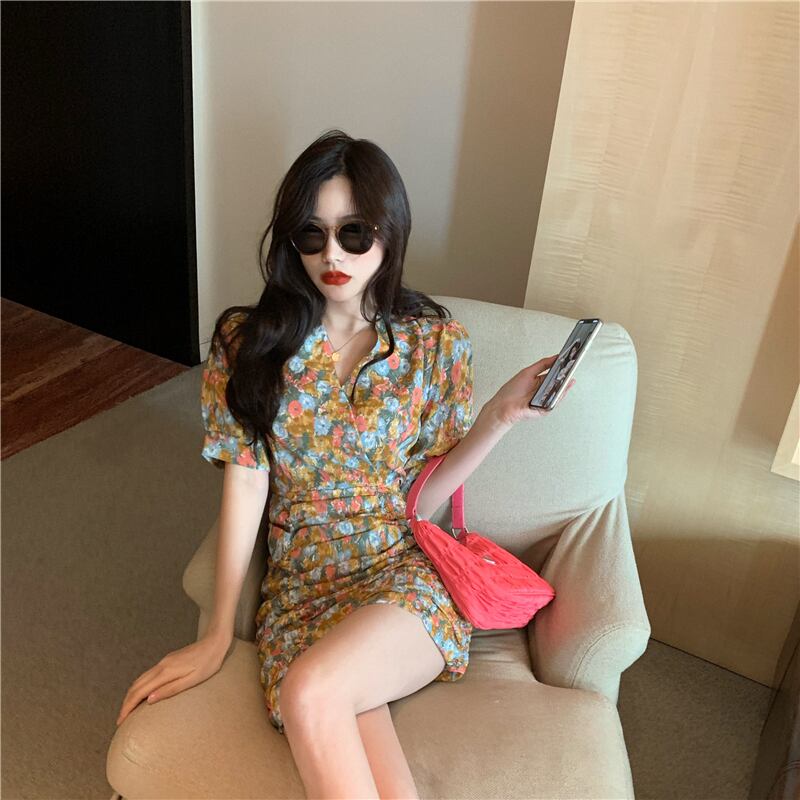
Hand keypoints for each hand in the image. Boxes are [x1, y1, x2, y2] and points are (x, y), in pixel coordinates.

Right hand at [115, 633, 230, 726]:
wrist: (215, 642)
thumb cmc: (208, 663)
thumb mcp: (192, 680)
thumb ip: (170, 690)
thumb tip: (149, 700)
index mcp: (166, 672)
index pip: (139, 692)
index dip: (128, 707)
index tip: (120, 721)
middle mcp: (161, 666)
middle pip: (136, 685)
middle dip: (126, 702)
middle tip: (121, 720)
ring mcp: (164, 662)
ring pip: (140, 679)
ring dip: (131, 694)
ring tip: (128, 709)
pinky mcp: (168, 661)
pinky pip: (148, 675)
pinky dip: (140, 686)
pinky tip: (142, 694)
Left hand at [485, 354, 576, 427]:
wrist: (504, 406)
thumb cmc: (511, 391)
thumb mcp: (528, 372)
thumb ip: (542, 364)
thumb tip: (555, 357)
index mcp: (538, 381)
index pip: (553, 373)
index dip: (561, 367)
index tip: (568, 360)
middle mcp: (542, 390)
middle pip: (557, 382)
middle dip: (565, 375)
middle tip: (572, 368)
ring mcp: (544, 399)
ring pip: (558, 392)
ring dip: (565, 385)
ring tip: (569, 377)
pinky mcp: (545, 408)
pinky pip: (555, 401)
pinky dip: (560, 395)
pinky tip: (563, 388)